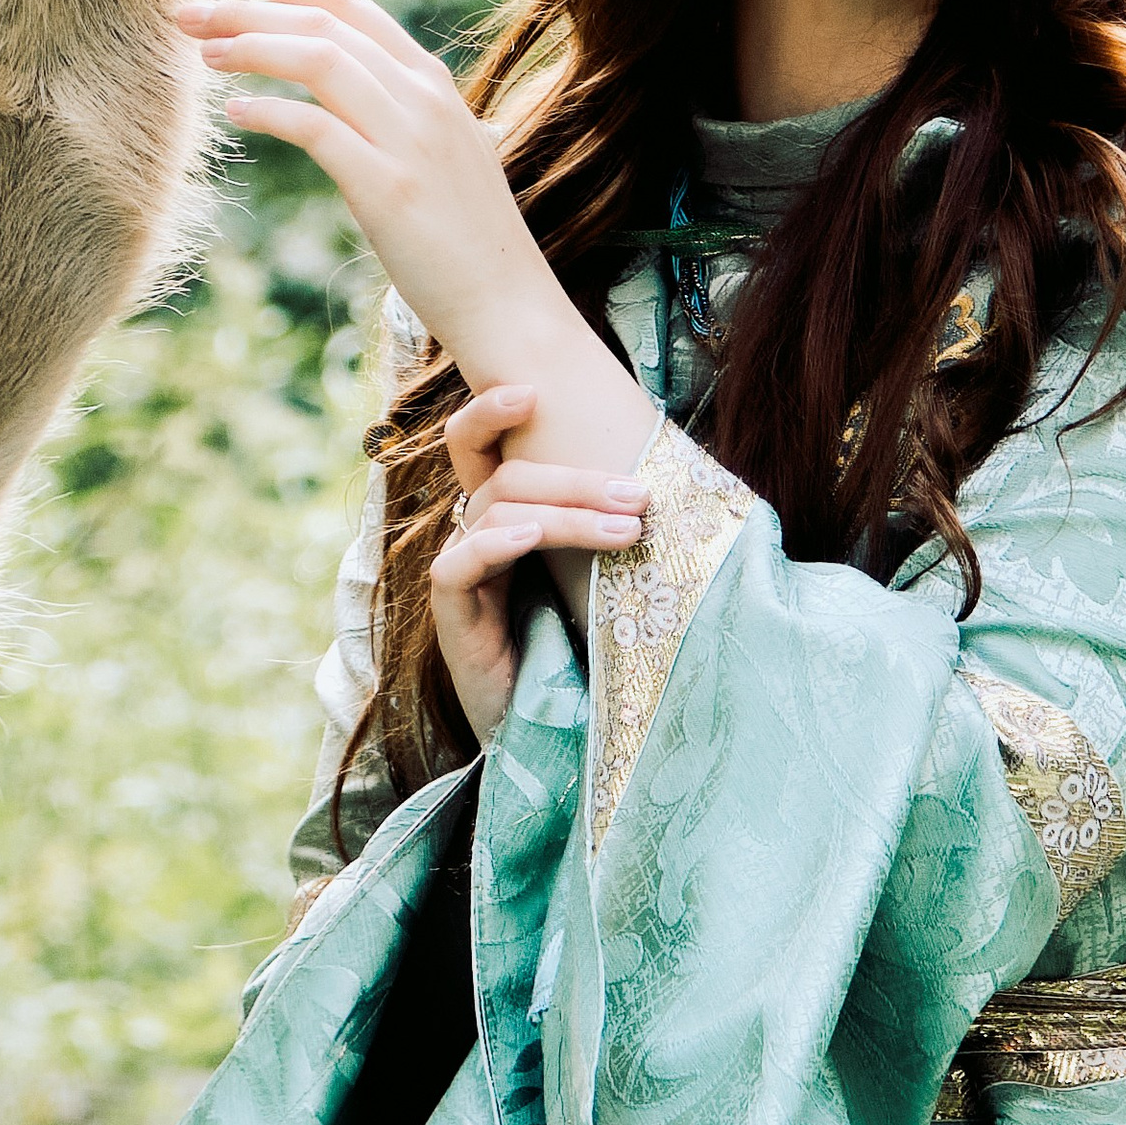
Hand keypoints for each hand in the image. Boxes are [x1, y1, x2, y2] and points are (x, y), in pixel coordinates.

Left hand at [177, 0, 550, 360]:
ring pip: (320, 59)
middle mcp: (424, 96)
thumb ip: (394, 115)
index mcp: (432, 81)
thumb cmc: (464, 238)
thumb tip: (337, 95)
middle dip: (249, 6)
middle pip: (326, 20)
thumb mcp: (437, 153)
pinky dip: (271, 111)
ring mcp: (410, 139)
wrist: (509, 306)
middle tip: (187, 9)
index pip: (349, 3)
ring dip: (252, 48)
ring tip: (203, 54)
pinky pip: (318, 129)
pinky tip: (236, 114)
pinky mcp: (389, 188)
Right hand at [427, 384, 650, 741]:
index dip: (492, 411)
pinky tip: (529, 540)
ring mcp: (463, 576)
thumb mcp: (597, 577)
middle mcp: (477, 537)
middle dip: (577, 477)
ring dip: (568, 512)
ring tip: (628, 531)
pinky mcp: (454, 617)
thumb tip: (671, 482)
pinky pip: (459, 564)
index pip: (477, 446)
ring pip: (499, 510)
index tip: (534, 390)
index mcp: (505, 518)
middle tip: (639, 496)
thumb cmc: (581, 648)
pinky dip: (496, 543)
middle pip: (507, 474)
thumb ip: (607, 527)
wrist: (555, 734)